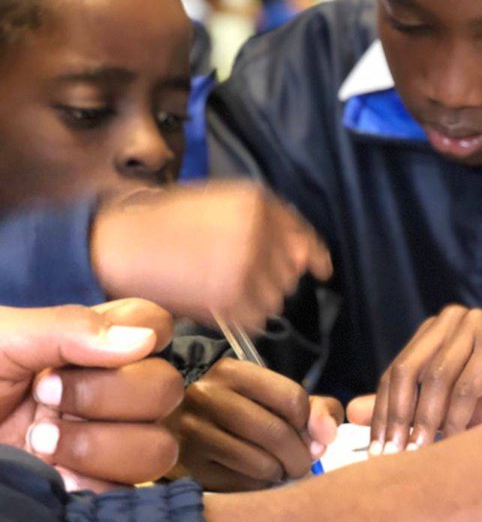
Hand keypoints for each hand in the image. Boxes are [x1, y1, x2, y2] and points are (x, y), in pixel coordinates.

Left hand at [0, 299, 181, 490]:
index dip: (145, 335)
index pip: (157, 325)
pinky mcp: (88, 493)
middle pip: (165, 389)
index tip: (80, 354)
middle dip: (107, 395)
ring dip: (100, 445)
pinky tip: (49, 478)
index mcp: (89, 346)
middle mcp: (107, 393)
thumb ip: (67, 329)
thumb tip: (144, 339)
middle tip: (42, 398)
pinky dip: (90, 485)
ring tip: (39, 444)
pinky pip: (126, 495)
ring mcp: (102, 446)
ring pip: (157, 447)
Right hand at [91, 180, 332, 332]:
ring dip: (256, 297)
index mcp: (257, 203)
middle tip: (235, 272)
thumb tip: (310, 255)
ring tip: (220, 284)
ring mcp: (244, 269)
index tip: (321, 268)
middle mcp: (258, 234)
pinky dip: (240, 317)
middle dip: (271, 274)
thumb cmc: (168, 221)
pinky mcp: (227, 300)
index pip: (303, 235)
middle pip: (291, 271)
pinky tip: (215, 302)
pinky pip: (254, 319)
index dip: (313, 254)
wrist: (121, 242)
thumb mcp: (223, 202)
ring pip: (275, 298)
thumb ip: (268, 221)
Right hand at [172, 358, 342, 490]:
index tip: (309, 435)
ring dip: (280, 474)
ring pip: (260, 464)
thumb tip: (327, 436)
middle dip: (300, 456)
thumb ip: (317, 409)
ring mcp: (191, 432)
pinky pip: (240, 486)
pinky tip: (254, 478)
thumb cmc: (244, 414)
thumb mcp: (277, 399)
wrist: (181, 434)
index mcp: (232, 371)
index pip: (292, 398)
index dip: (309, 423)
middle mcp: (206, 396)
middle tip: (302, 464)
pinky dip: (257, 487)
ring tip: (278, 470)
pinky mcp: (186, 467)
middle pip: (277, 433)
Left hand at [348, 304, 481, 453]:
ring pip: (437, 378)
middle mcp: (451, 321)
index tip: (378, 452)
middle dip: (399, 417)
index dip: (383, 412)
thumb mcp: (442, 406)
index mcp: (433, 331)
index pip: (395, 372)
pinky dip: (458, 417)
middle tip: (395, 455)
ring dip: (427, 420)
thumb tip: (352, 413)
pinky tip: (456, 441)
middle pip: (409, 370)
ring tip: (423, 452)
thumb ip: (402, 405)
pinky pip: (467, 385)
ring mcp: (476, 326)